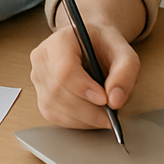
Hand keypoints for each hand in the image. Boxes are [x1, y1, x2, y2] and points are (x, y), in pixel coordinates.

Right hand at [29, 0, 145, 128]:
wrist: (94, 45)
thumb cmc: (106, 46)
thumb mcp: (124, 53)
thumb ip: (124, 73)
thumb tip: (115, 101)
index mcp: (60, 40)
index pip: (64, 69)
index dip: (83, 88)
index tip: (104, 99)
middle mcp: (43, 58)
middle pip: (58, 92)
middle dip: (88, 109)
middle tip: (111, 113)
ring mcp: (38, 78)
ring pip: (55, 107)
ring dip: (83, 118)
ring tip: (104, 114)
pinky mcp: (41, 96)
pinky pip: (54, 116)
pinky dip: (76, 122)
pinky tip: (91, 116)